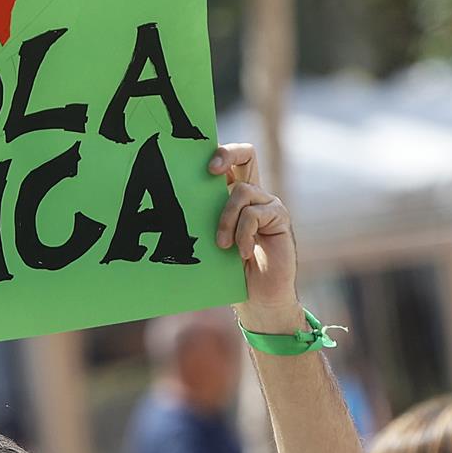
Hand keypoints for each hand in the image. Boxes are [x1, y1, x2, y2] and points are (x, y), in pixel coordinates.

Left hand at [210, 144, 298, 328]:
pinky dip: (243, 234)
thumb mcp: (211, 241)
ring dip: (226, 219)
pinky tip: (243, 253)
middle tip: (211, 170)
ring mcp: (268, 204)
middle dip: (227, 154)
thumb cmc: (231, 272)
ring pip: (242, 191)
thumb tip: (172, 202)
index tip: (200, 166)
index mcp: (234, 197)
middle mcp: (253, 194)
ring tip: (222, 245)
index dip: (216, 154)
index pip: (228, 161)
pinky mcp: (279, 217)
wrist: (259, 299)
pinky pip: (254, 213)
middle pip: (246, 153)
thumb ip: (204, 219)